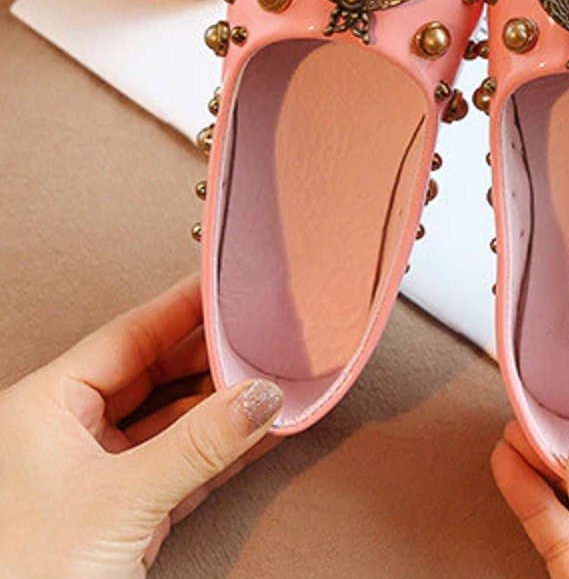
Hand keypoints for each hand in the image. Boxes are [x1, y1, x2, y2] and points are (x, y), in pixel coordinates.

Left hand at [0, 274, 282, 577]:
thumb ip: (199, 444)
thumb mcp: (122, 499)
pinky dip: (222, 449)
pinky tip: (259, 431)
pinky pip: (183, 462)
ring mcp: (102, 470)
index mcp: (47, 406)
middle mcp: (72, 430)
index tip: (227, 286)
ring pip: (175, 418)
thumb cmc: (28, 576)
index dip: (182, 308)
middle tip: (265, 337)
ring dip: (224, 407)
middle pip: (157, 372)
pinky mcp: (127, 509)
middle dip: (213, 359)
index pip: (129, 335)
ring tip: (273, 383)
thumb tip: (259, 397)